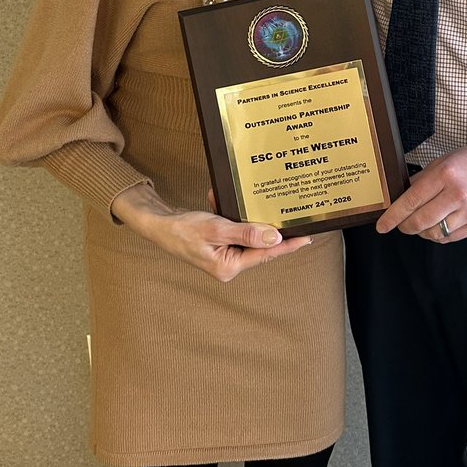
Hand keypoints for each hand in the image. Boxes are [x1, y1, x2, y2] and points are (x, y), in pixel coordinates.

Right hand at [111, 183, 311, 280]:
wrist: (158, 225)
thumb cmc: (183, 229)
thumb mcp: (216, 229)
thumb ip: (246, 234)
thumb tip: (275, 238)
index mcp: (229, 267)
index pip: (266, 254)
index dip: (288, 245)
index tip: (308, 237)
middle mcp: (229, 264)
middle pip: (259, 245)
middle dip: (266, 226)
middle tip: (291, 214)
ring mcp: (224, 255)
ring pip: (247, 234)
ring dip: (245, 216)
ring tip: (244, 202)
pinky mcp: (220, 244)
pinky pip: (234, 228)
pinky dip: (229, 213)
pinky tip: (219, 199)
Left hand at [375, 140, 466, 241]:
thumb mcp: (446, 160)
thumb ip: (423, 178)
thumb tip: (403, 194)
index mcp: (445, 174)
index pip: (411, 201)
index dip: (393, 216)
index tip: (382, 226)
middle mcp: (457, 194)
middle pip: (420, 221)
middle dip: (405, 227)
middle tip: (401, 225)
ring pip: (434, 233)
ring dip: (422, 232)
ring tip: (421, 224)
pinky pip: (451, 238)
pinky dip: (439, 236)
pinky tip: (438, 227)